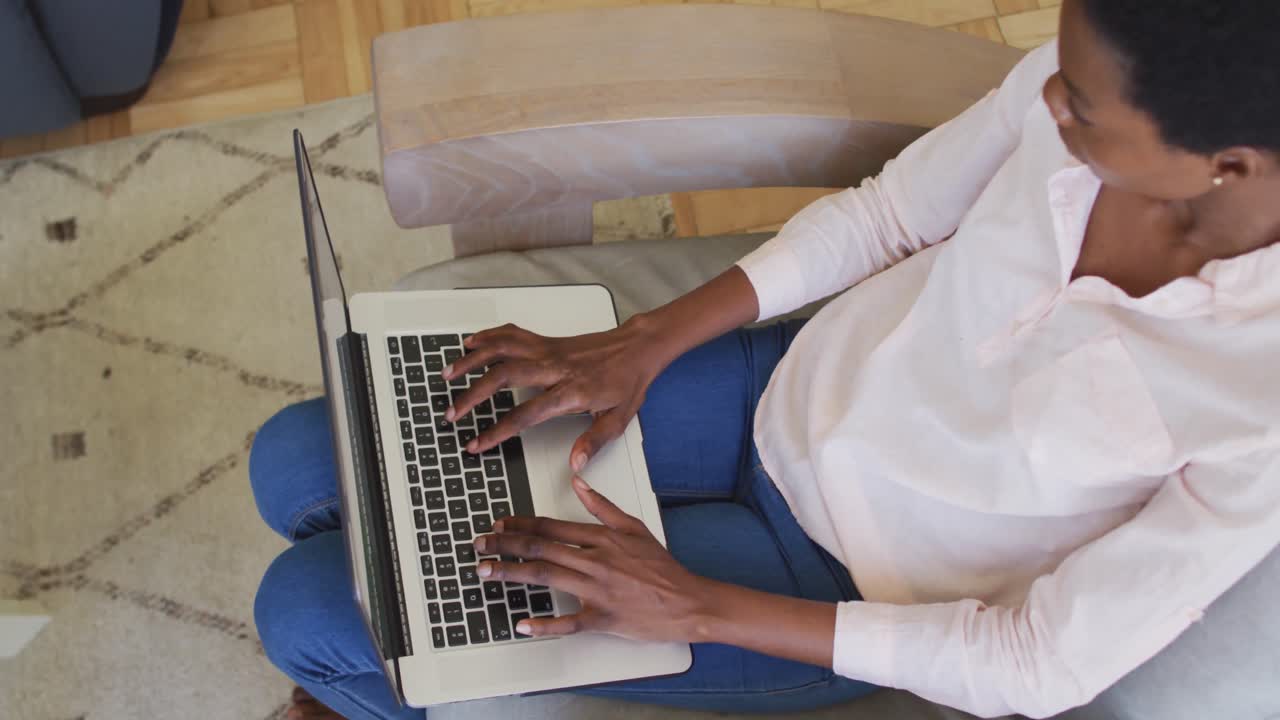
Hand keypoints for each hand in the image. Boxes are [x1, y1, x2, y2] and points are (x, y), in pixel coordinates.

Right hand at [442, 317, 668, 469]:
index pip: (525, 415)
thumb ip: (594, 442)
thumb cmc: (627, 382)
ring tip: (448, 375)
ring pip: (501, 349)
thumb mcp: (618, 419)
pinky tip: (470, 343)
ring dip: (471, 361)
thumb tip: (575, 464)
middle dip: (471, 396)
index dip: (497, 431)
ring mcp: (548, 350)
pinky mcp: (547, 341)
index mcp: (570, 392)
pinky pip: (512, 334)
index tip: (476, 443)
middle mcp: (554, 367)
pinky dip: (488, 336)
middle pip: (502, 377)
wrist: (638, 348)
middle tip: (451, 413)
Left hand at [474, 476, 710, 641]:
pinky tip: (522, 624)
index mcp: (602, 538)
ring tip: (485, 572)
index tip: (499, 524)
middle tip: (479, 544)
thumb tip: (577, 482)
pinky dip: (544, 624)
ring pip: (546, 577)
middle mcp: (596, 561)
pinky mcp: (602, 618)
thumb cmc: (662, 567)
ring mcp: (598, 590)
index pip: (551, 526)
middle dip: (504, 545)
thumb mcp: (634, 527)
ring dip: (510, 574)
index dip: (520, 524)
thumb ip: (602, 506)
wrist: (688, 601)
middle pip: (540, 548)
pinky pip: (568, 622)